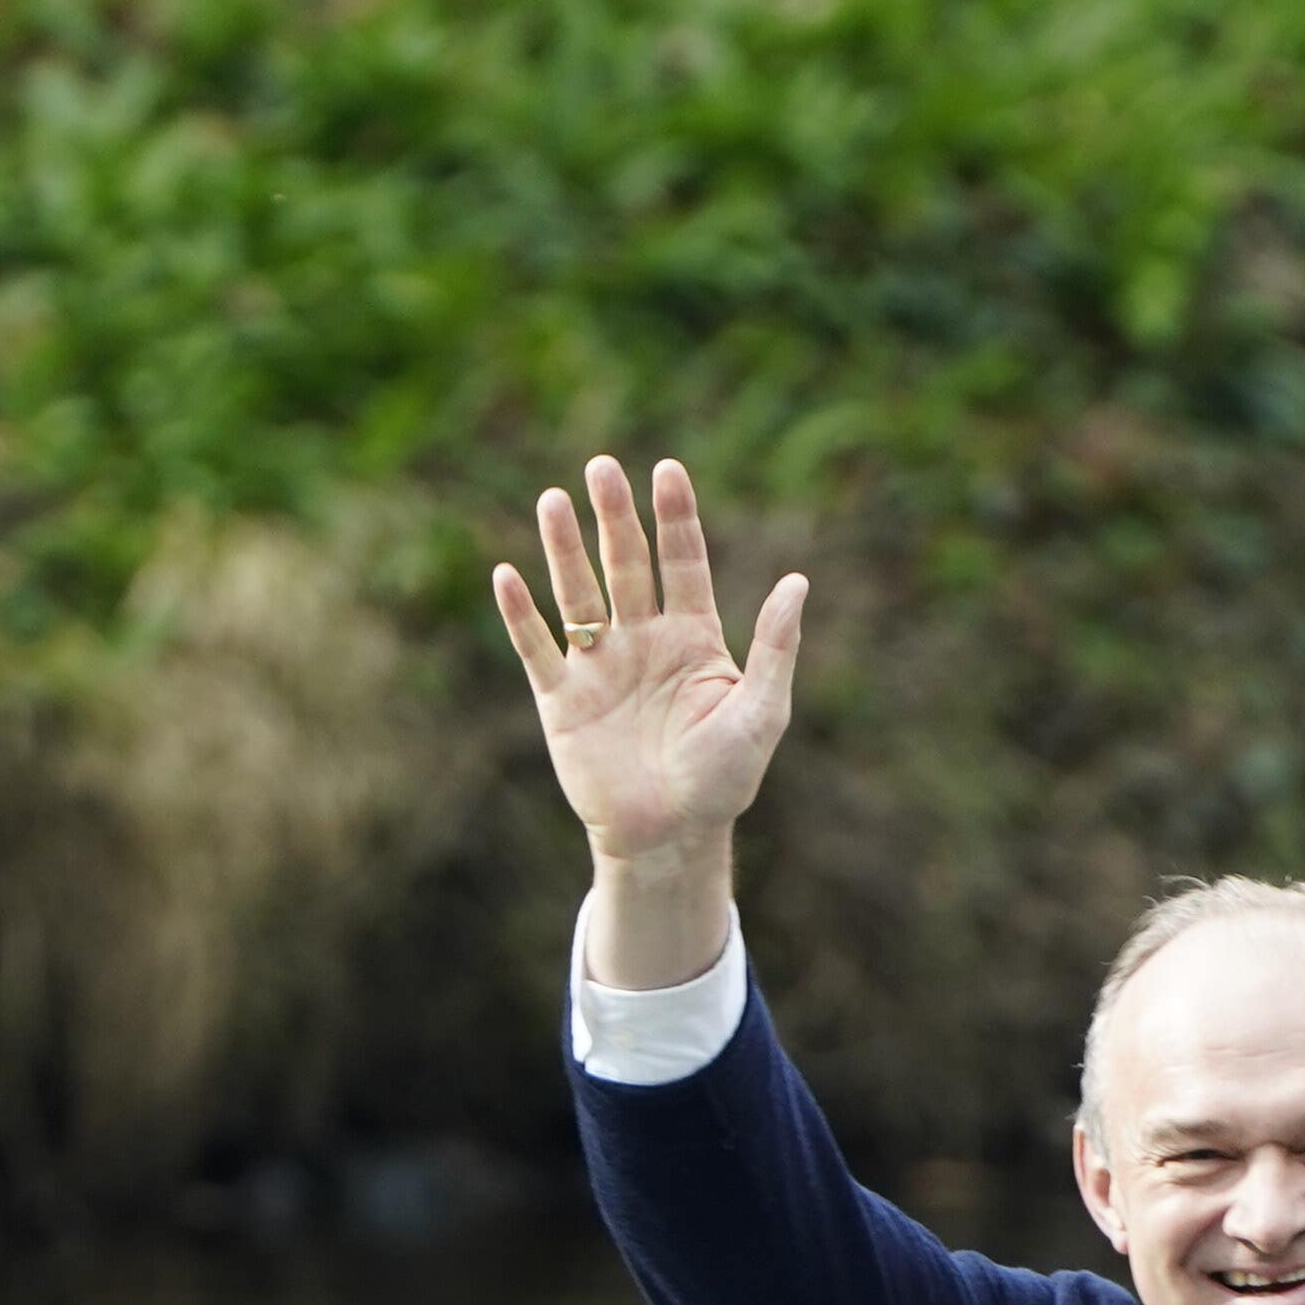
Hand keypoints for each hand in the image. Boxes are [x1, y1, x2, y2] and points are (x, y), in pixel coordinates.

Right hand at [493, 455, 806, 981]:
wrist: (670, 838)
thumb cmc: (723, 780)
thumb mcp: (762, 712)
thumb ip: (776, 646)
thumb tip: (797, 580)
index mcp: (693, 637)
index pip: (683, 562)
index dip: (675, 517)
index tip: (667, 470)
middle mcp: (643, 641)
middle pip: (626, 564)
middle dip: (614, 517)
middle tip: (601, 466)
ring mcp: (599, 667)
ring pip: (578, 595)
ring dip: (565, 550)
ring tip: (553, 500)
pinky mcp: (561, 700)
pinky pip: (537, 649)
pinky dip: (521, 615)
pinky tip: (507, 575)